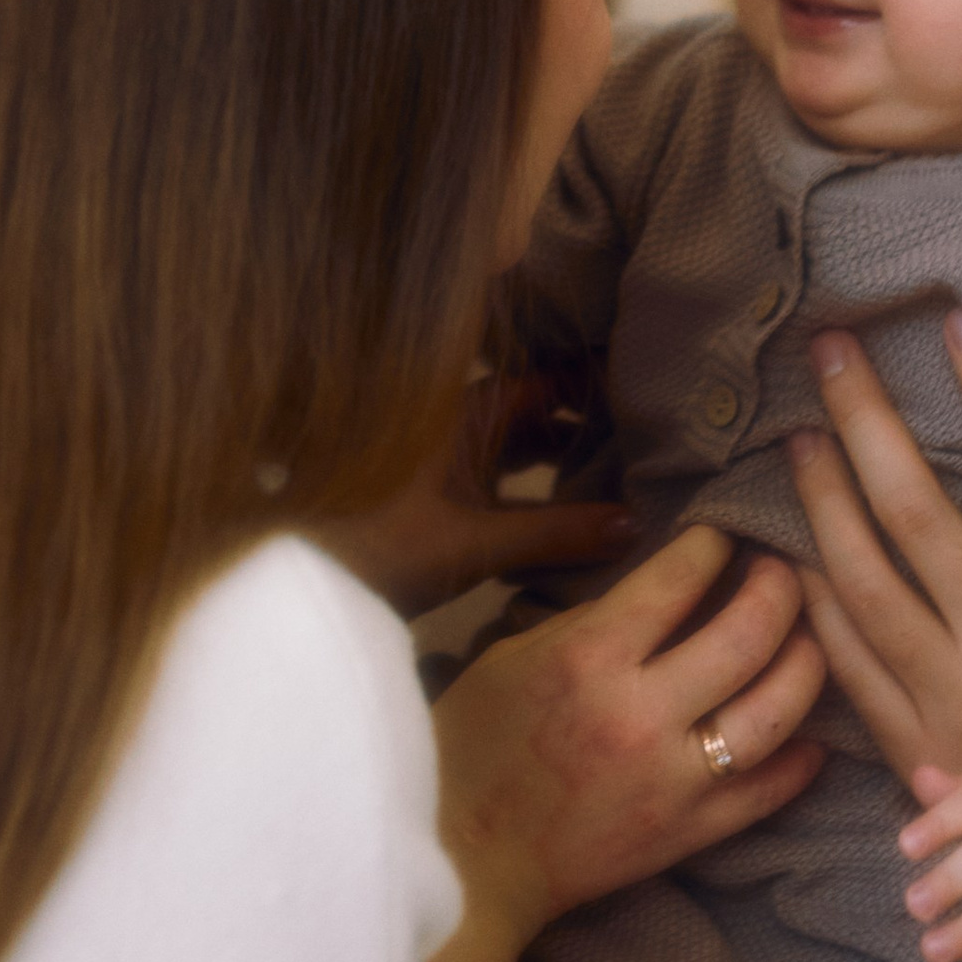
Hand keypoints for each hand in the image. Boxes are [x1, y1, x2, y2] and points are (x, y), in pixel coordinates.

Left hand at [318, 372, 637, 620]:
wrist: (302, 583)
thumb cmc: (379, 549)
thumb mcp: (475, 543)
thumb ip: (556, 532)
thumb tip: (637, 523)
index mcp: (463, 412)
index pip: (547, 378)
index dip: (596, 378)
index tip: (652, 385)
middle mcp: (458, 426)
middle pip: (540, 411)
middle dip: (593, 423)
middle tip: (659, 437)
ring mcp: (449, 462)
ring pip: (524, 448)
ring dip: (570, 460)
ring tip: (635, 475)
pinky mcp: (443, 499)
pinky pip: (507, 481)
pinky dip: (543, 491)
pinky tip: (582, 515)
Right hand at [424, 526, 824, 961]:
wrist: (465, 860)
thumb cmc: (474, 746)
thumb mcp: (513, 657)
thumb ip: (591, 620)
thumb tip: (663, 589)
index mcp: (587, 659)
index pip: (677, 579)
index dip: (712, 544)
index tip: (724, 536)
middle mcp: (640, 714)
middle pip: (747, 636)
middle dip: (779, 588)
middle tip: (783, 571)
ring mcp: (673, 780)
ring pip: (777, 711)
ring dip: (807, 663)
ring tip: (808, 638)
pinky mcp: (690, 835)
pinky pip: (771, 790)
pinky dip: (803, 757)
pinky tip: (812, 731)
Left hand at [790, 319, 961, 785]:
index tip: (958, 323)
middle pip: (917, 513)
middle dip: (868, 419)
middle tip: (834, 350)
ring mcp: (952, 698)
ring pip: (861, 579)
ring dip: (820, 495)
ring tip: (799, 432)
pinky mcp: (910, 742)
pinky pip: (841, 655)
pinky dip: (807, 594)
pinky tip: (780, 540)